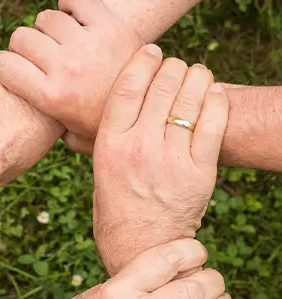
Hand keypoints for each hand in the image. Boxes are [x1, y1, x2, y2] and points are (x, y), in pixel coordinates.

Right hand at [0, 0, 142, 143]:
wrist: (152, 107)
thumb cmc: (107, 124)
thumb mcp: (75, 137)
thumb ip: (49, 130)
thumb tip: (31, 126)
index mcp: (52, 97)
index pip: (3, 65)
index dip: (1, 65)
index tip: (9, 68)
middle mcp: (66, 68)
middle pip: (21, 37)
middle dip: (23, 47)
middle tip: (37, 57)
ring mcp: (87, 44)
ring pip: (46, 18)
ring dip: (48, 29)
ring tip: (59, 42)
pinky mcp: (108, 25)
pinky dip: (70, 4)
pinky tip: (74, 19)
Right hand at [93, 46, 228, 274]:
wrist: (141, 247)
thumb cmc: (115, 209)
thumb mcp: (98, 172)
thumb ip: (96, 141)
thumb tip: (82, 118)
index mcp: (110, 145)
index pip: (128, 86)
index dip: (143, 61)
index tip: (151, 50)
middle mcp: (139, 148)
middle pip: (162, 85)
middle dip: (172, 67)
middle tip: (175, 67)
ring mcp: (171, 159)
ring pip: (191, 98)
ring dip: (197, 77)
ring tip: (197, 75)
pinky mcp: (199, 172)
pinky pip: (214, 123)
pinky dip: (217, 101)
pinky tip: (214, 94)